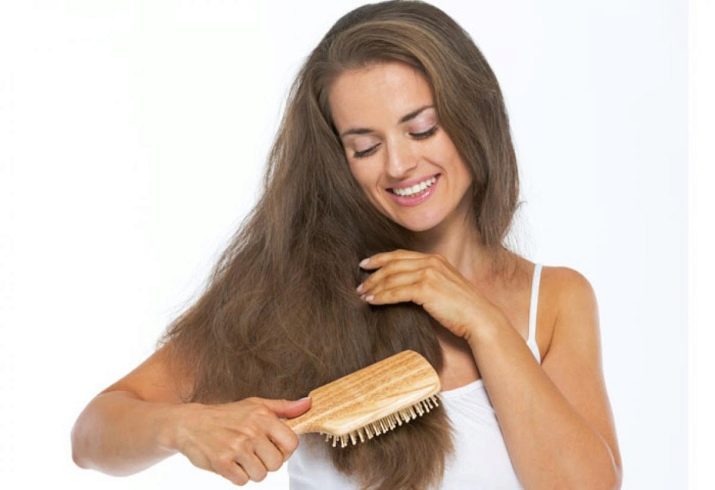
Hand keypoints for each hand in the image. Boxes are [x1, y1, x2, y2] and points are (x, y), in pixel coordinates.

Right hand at [171, 396, 310, 485]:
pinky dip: (237, 476)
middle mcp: (251, 431)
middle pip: (277, 463)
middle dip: (268, 462)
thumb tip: (309, 404)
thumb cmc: (228, 415)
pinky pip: (242, 481)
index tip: (275, 447)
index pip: (292, 443)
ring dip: (252, 471)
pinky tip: (231, 463)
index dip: (285, 450)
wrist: (190, 423)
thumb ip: (284, 408)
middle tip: (255, 453)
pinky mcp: (222, 462)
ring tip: (242, 458)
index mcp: (263, 416)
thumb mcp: (256, 405)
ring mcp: (236, 447)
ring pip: (261, 475)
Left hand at [356, 249, 503, 340]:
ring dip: (374, 286)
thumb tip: (403, 284)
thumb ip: (427, 279)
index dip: (380, 258)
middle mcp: (431, 262)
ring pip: (392, 278)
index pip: (400, 255)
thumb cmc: (462, 308)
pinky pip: (396, 292)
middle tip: (360, 284)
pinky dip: (381, 296)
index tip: (365, 264)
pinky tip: (372, 301)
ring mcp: (429, 274)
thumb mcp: (444, 285)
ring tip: (362, 295)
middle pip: (393, 264)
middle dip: (373, 274)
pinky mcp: (426, 289)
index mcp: (435, 258)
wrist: (479, 318)